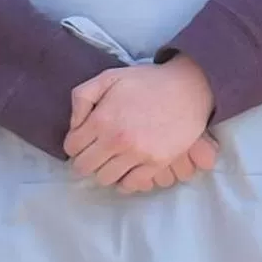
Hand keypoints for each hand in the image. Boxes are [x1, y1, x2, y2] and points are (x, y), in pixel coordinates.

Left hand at [64, 57, 214, 189]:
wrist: (189, 87)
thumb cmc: (147, 81)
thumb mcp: (108, 77)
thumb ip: (82, 97)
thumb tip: (74, 126)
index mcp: (102, 119)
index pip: (72, 147)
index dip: (75, 145)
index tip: (84, 142)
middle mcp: (116, 140)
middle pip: (85, 167)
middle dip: (86, 161)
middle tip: (95, 154)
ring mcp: (138, 154)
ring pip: (105, 178)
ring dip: (105, 171)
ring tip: (112, 162)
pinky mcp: (157, 162)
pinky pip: (132, 184)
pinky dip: (125, 182)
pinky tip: (126, 173)